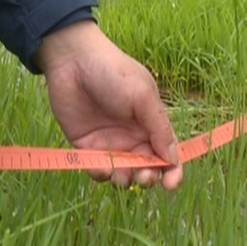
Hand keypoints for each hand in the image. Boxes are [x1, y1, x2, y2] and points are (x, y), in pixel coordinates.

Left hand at [37, 21, 182, 190]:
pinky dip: (102, 174)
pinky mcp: (86, 147)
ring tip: (123, 175)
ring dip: (126, 180)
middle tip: (144, 176)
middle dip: (148, 178)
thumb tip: (174, 159)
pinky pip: (98, 170)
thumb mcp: (142, 96)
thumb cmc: (113, 72)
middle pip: (147, 169)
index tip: (171, 184)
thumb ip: (159, 128)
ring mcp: (109, 143)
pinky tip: (101, 168)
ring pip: (123, 174)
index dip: (173, 171)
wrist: (72, 61)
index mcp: (151, 123)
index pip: (168, 154)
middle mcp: (132, 136)